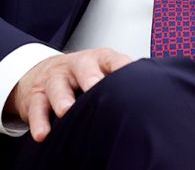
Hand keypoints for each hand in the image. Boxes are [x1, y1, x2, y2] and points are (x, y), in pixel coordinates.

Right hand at [5, 48, 132, 141]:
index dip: (121, 67)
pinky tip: (43, 134)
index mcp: (98, 60)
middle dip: (90, 77)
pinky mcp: (36, 96)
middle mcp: (76, 66)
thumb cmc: (82, 78)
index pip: (112, 60)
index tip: (131, 77)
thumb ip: (123, 81)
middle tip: (95, 87)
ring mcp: (55, 80)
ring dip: (62, 99)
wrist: (43, 72)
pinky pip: (36, 108)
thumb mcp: (102, 72)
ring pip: (57, 87)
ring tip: (66, 111)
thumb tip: (159, 97)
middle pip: (83, 68)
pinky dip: (39, 122)